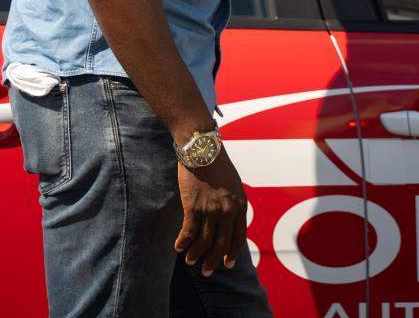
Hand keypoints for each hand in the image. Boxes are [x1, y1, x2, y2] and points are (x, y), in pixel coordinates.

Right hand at [174, 148, 246, 276]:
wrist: (202, 148)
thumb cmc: (217, 163)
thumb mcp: (233, 184)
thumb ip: (232, 202)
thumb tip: (228, 220)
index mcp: (240, 205)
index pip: (238, 237)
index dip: (232, 252)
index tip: (227, 263)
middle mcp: (228, 210)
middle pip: (221, 244)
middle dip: (214, 260)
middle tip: (207, 271)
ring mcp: (211, 210)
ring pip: (204, 241)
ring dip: (196, 254)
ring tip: (190, 261)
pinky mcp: (194, 207)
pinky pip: (189, 232)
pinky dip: (183, 242)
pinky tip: (178, 247)